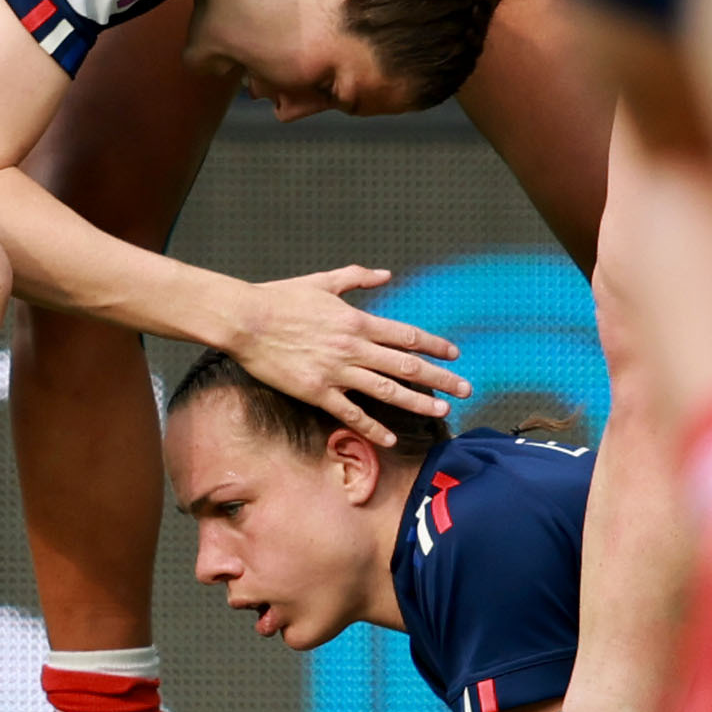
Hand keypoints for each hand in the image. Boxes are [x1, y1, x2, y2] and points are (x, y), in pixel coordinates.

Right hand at [227, 266, 467, 434]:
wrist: (246, 320)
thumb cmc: (281, 298)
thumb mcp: (323, 281)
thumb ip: (357, 277)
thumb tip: (385, 273)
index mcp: (357, 320)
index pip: (406, 335)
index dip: (434, 345)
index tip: (454, 354)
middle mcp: (353, 347)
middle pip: (406, 365)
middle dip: (440, 378)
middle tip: (465, 388)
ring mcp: (336, 372)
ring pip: (386, 391)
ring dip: (417, 401)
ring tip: (441, 411)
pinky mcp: (316, 391)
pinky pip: (350, 413)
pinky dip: (372, 427)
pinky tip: (389, 438)